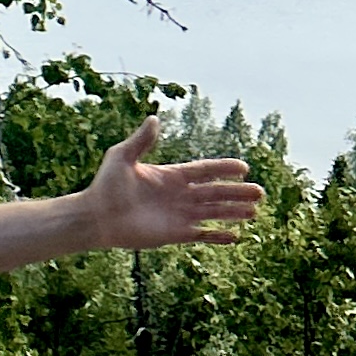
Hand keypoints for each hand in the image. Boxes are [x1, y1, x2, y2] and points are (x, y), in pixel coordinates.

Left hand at [88, 114, 263, 252]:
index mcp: (171, 175)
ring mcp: (179, 215)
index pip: (204, 170)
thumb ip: (141, 141)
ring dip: (233, 212)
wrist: (96, 217)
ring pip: (214, 212)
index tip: (244, 167)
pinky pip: (202, 235)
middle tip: (260, 192)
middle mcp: (179, 195)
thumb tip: (155, 118)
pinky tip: (236, 236)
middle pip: (216, 192)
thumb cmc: (106, 186)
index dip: (224, 169)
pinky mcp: (175, 234)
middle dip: (238, 192)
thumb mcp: (122, 158)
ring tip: (254, 211)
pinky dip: (218, 236)